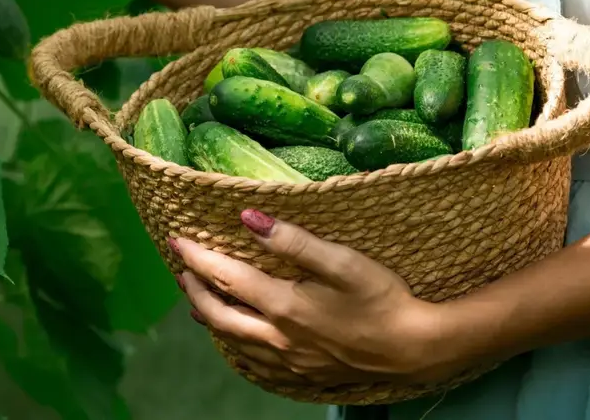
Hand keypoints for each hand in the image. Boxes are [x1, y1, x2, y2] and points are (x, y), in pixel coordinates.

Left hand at [173, 209, 442, 386]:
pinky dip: (236, 347)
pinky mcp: (304, 373)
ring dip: (210, 319)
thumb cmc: (382, 298)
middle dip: (194, 291)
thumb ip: (294, 240)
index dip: (196, 258)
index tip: (175, 240)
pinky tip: (237, 340)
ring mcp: (289, 360)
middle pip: (218, 315)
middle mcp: (278, 338)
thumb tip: (248, 217)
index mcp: (283, 306)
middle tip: (181, 269)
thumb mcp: (342, 261)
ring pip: (233, 343)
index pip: (225, 278)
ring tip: (197, 302)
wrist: (413, 349)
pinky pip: (255, 363)